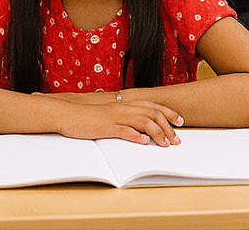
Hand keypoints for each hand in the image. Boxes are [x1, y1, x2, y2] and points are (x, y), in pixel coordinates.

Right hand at [56, 99, 183, 146]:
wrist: (69, 114)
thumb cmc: (89, 117)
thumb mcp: (110, 115)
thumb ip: (125, 118)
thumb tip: (141, 129)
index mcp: (125, 104)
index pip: (152, 106)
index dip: (168, 112)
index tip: (180, 121)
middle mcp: (123, 107)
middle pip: (151, 114)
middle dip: (167, 126)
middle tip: (177, 138)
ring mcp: (115, 117)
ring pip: (142, 121)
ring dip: (157, 133)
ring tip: (166, 143)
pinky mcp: (106, 127)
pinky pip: (124, 130)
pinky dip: (136, 136)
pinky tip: (144, 142)